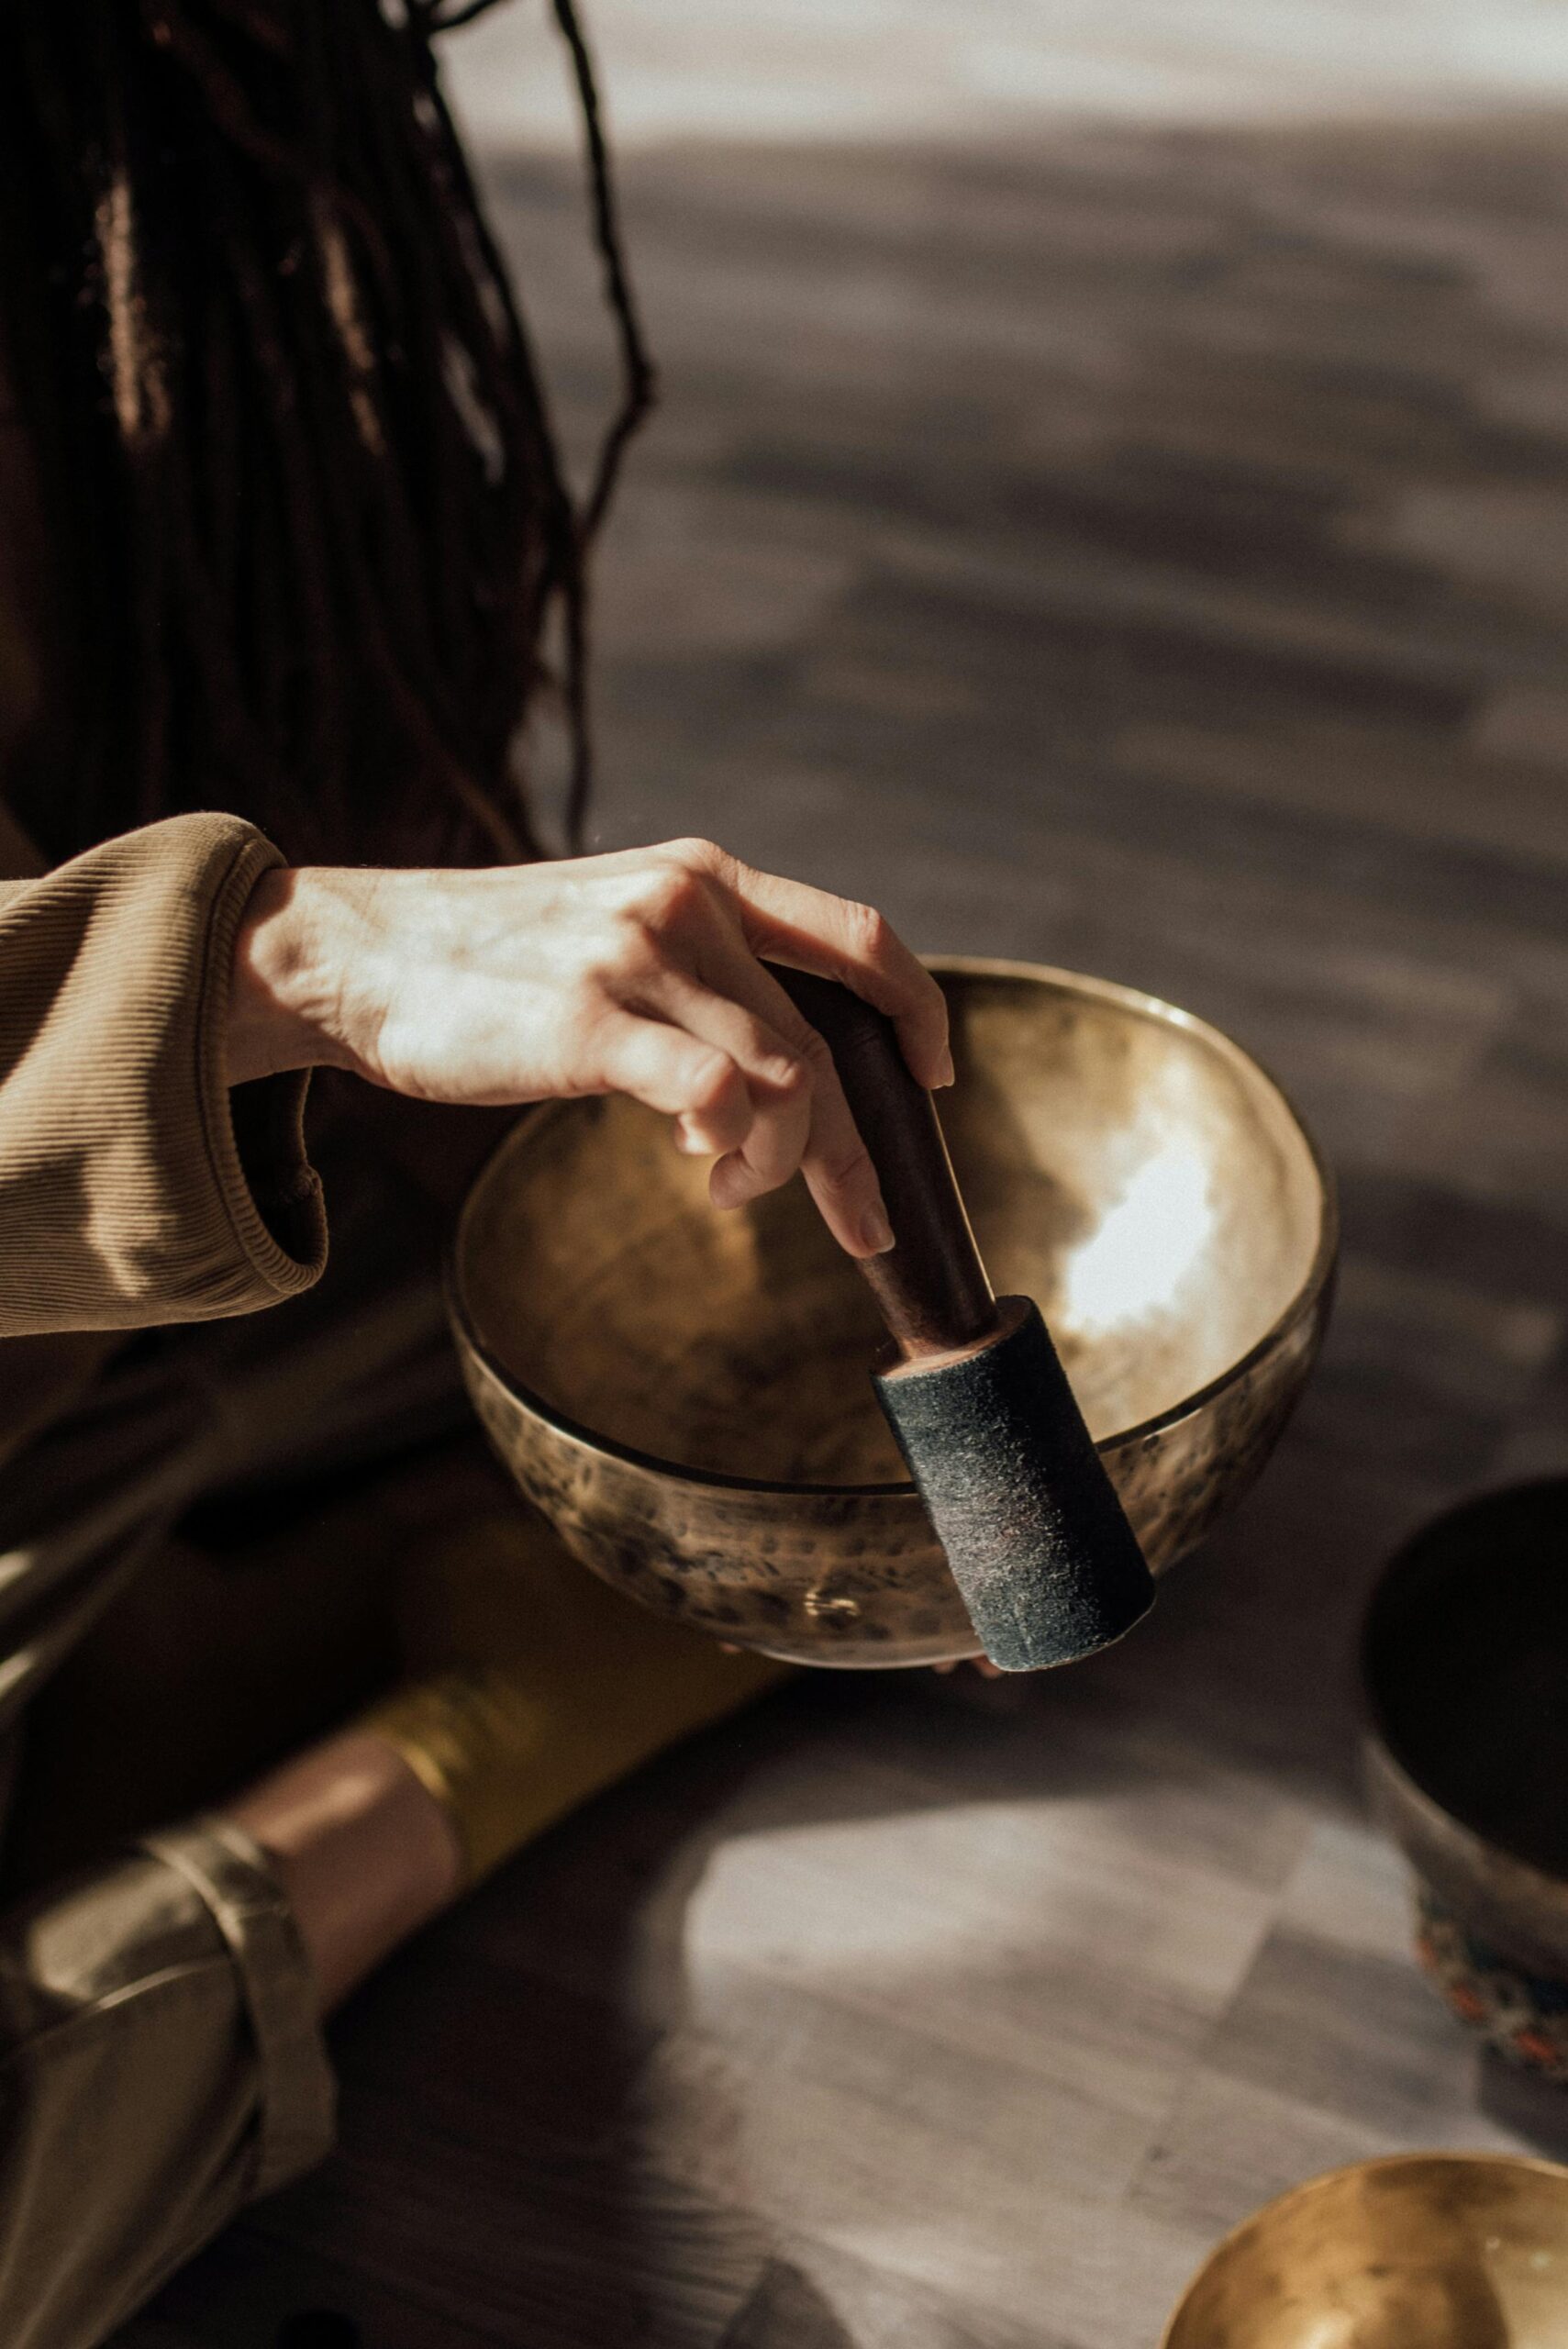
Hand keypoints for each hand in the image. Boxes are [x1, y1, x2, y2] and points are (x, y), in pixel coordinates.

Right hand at [229, 837, 951, 1257]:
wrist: (357, 954)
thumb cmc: (482, 964)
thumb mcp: (611, 929)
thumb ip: (695, 981)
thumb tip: (755, 1094)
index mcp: (705, 878)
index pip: (860, 936)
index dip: (918, 1011)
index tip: (935, 1076)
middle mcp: (688, 905)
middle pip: (828, 1040)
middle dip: (856, 1149)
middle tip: (864, 1223)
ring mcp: (639, 958)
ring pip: (788, 1077)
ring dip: (783, 1162)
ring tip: (733, 1191)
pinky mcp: (588, 1022)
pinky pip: (717, 1094)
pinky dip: (730, 1146)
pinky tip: (695, 1163)